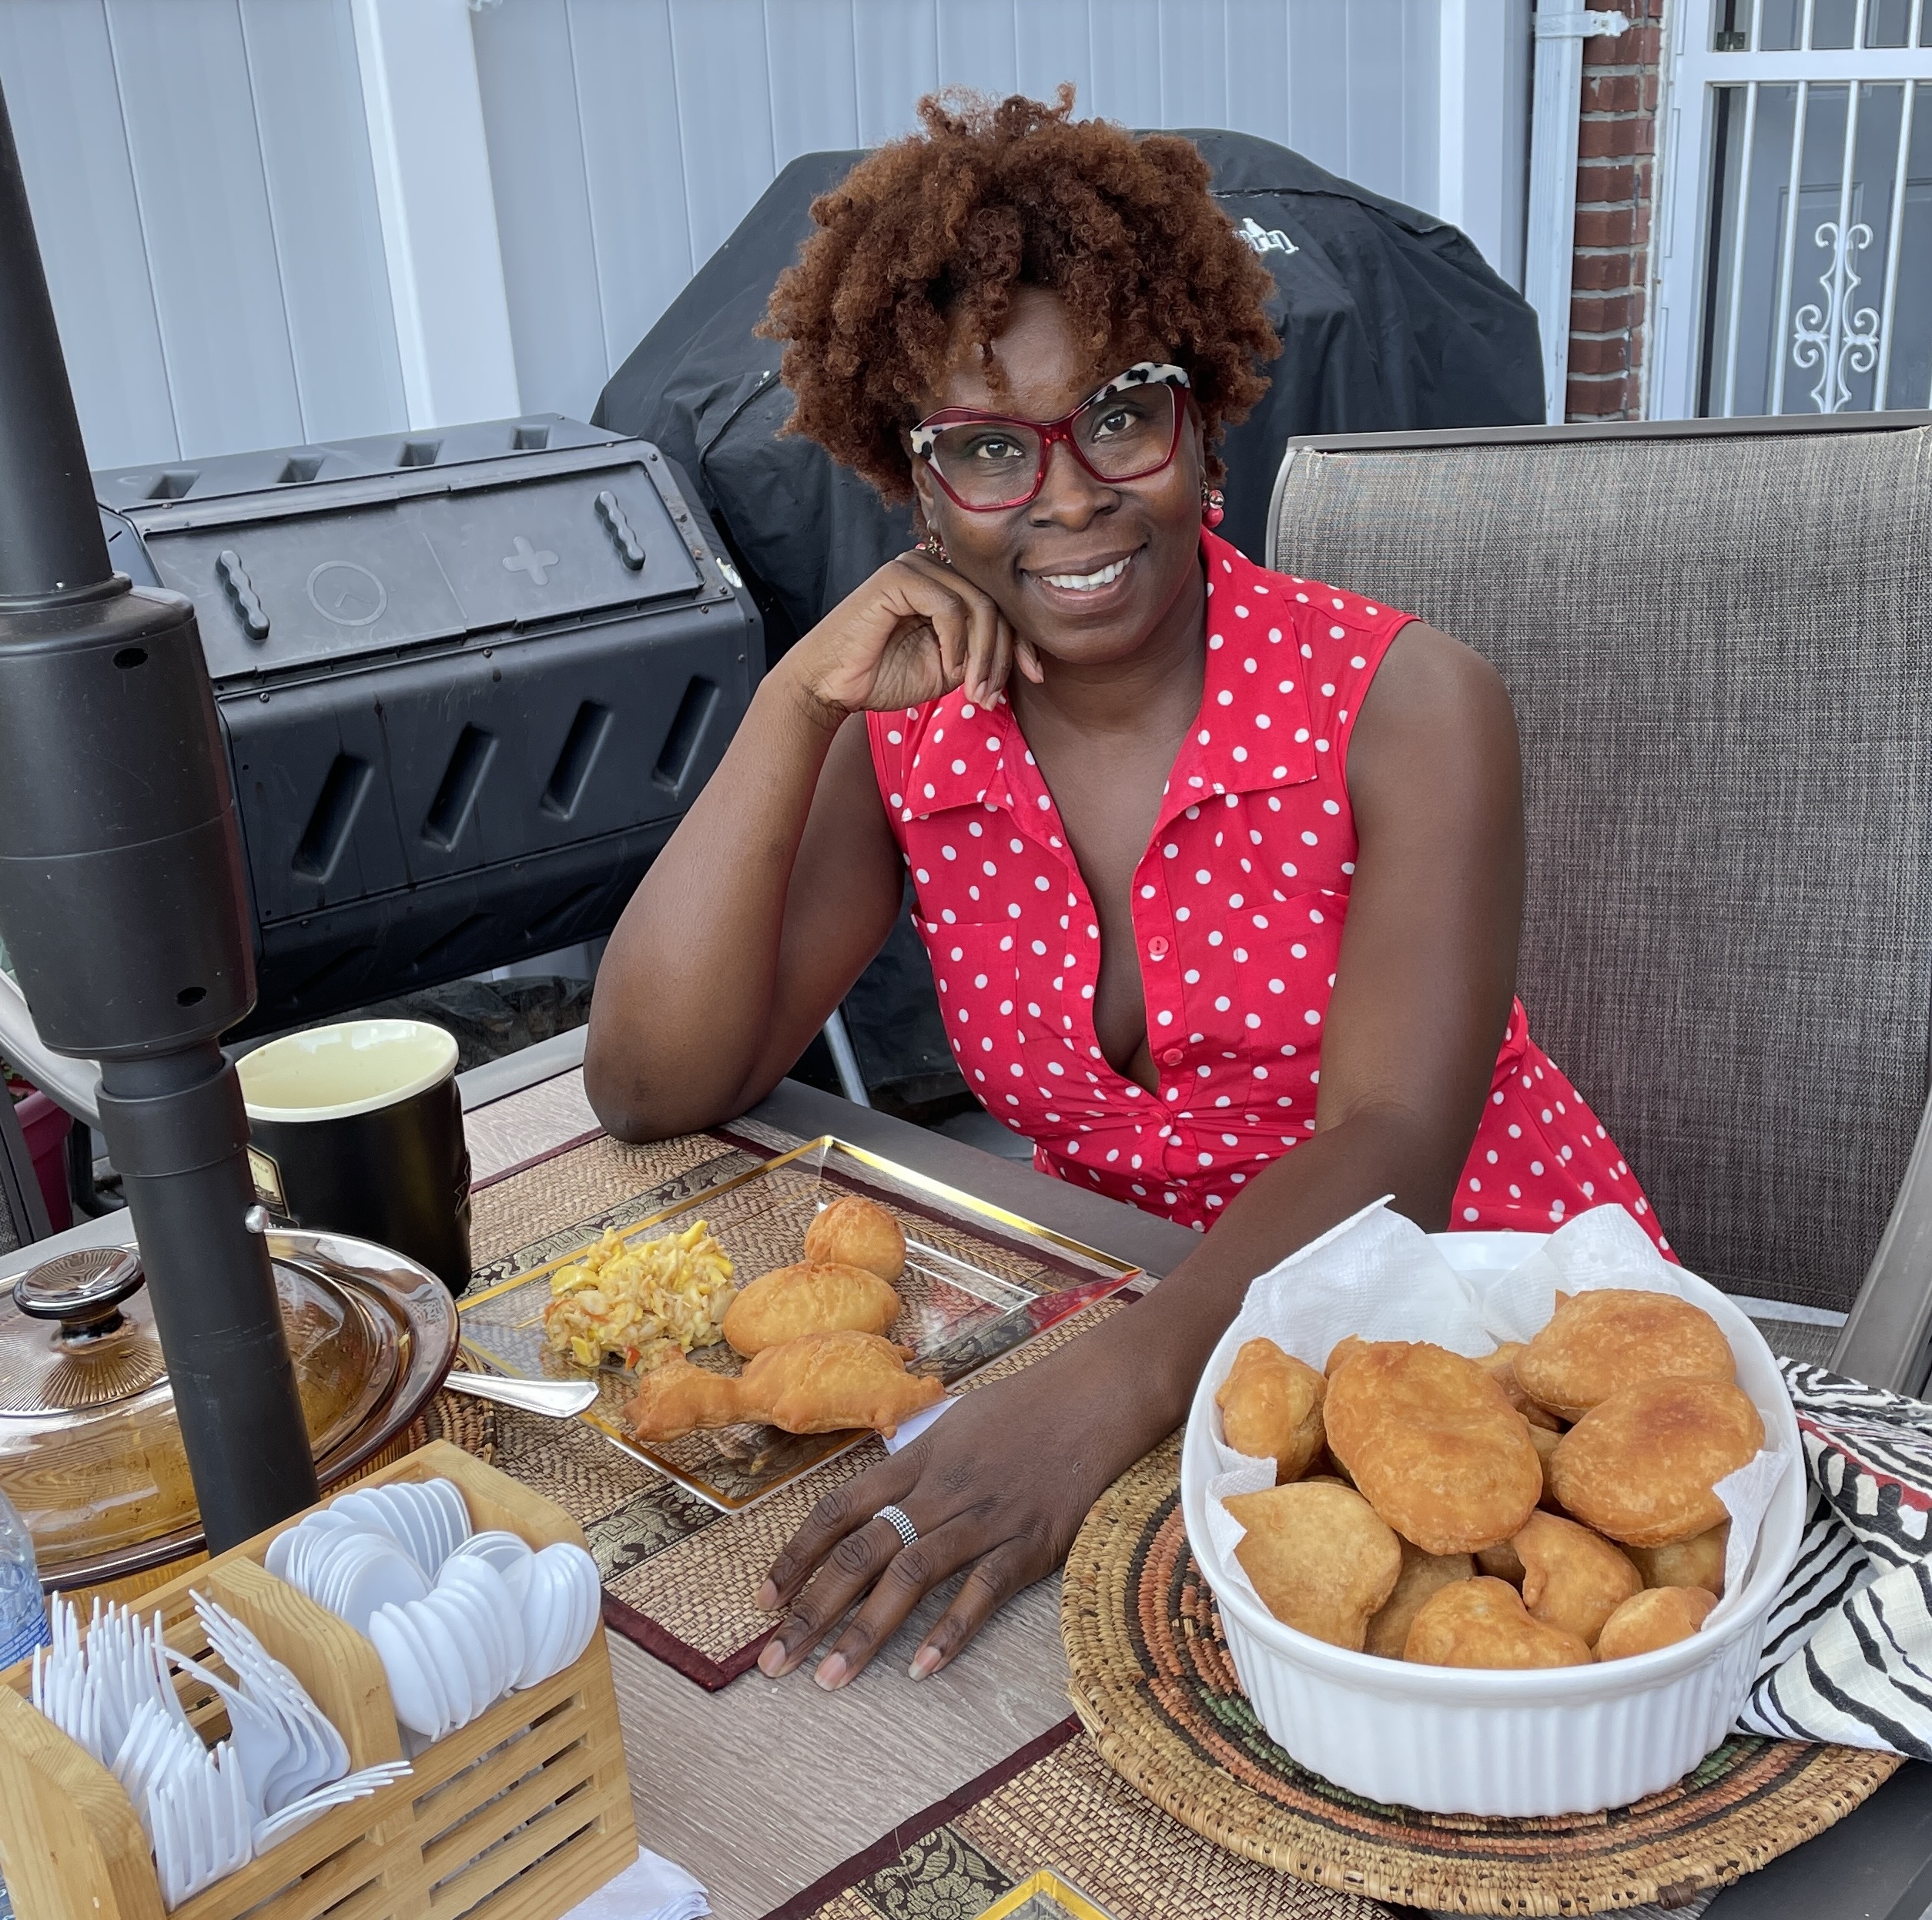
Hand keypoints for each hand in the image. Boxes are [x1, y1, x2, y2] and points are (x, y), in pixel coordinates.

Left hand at [754, 1330, 1163, 1687]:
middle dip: (812, 1610)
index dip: (797, 1556)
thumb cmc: (1025, 1407)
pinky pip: (981, 1593)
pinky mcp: (1028, 1544)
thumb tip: (879, 1495)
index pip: (838, 1511)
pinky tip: (920, 1669)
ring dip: (864, 1632)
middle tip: (774, 1662)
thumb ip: (914, 1462)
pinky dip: (949, 1631)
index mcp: (915, 1461)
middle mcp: (938, 1492)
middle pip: (861, 1553)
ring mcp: (982, 1520)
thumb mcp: (955, 1423)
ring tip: (830, 1680)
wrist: (1095, 1397)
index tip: (764, 1600)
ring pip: (909, 1577)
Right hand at [784, 551, 1041, 720]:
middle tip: (990, 696)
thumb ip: (981, 654)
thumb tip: (1024, 657)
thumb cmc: (884, 676)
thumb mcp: (949, 669)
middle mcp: (934, 568)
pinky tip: (948, 668)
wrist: (832, 685)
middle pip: (995, 604)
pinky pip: (950, 606)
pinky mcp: (899, 577)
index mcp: (948, 586)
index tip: (1034, 676)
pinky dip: (956, 643)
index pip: (1000, 605)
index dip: (1021, 641)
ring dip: (983, 655)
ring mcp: (916, 567)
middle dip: (1002, 655)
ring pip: (978, 605)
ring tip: (972, 691)